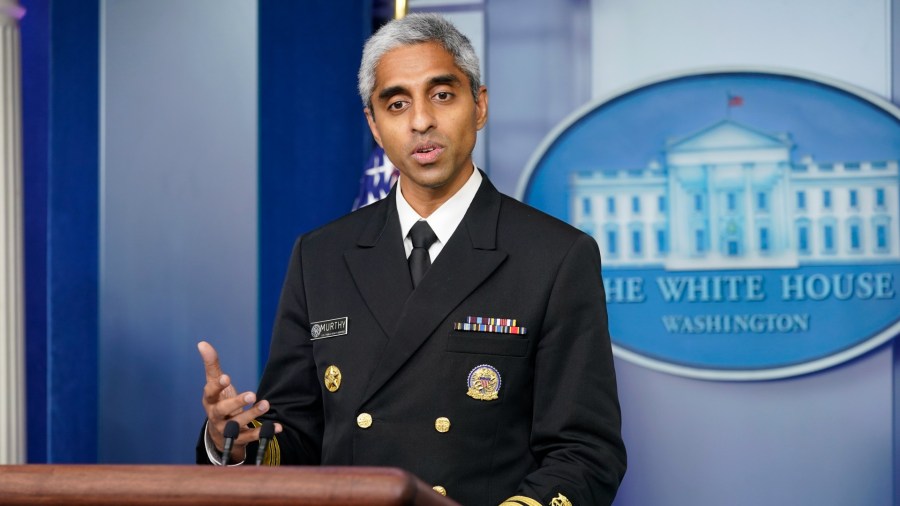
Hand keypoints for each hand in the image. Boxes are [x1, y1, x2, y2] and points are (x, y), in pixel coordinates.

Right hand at [198, 341, 281, 462]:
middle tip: (251, 394)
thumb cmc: (218, 402)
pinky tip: (277, 427)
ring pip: (237, 424)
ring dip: (252, 414)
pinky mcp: (240, 439)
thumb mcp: (214, 384)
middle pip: (222, 410)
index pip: (210, 392)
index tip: (227, 377)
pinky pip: (252, 437)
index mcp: (210, 400)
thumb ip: (212, 365)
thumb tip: (202, 343)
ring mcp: (227, 429)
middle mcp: (216, 416)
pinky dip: (265, 432)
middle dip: (236, 402)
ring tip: (266, 404)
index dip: (217, 386)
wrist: (220, 434)